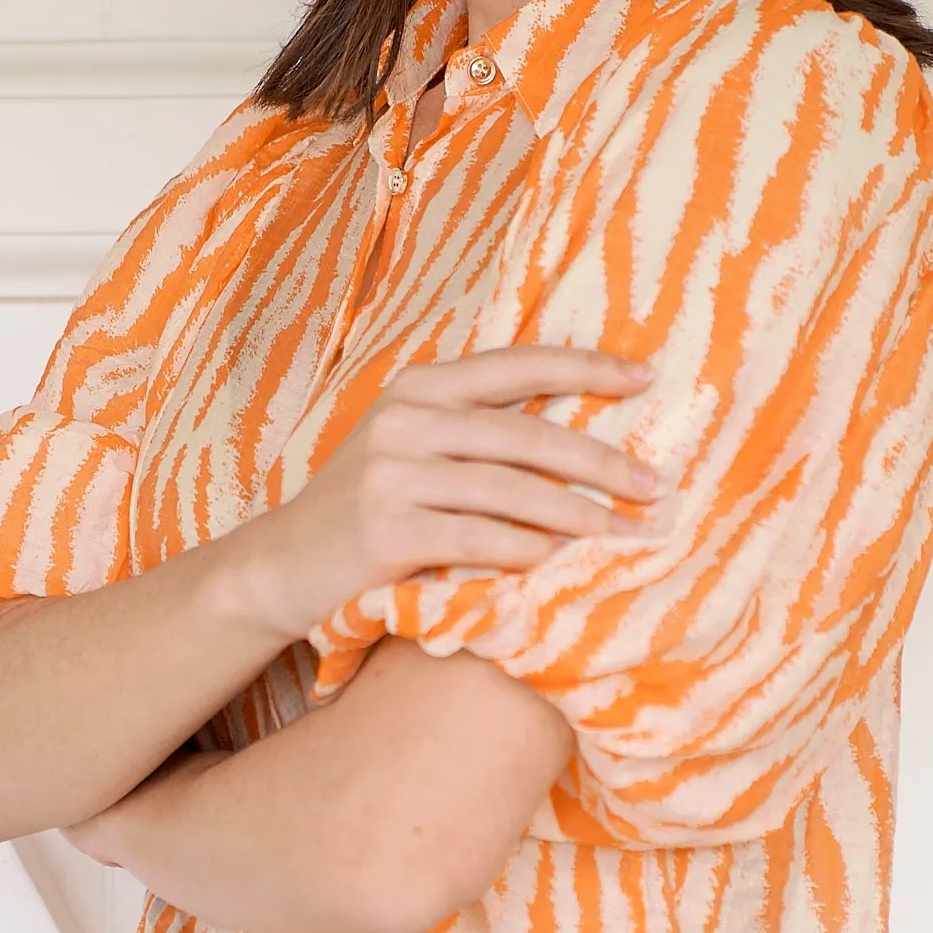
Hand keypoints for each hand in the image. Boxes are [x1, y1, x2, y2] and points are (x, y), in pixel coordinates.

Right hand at [223, 345, 665, 645]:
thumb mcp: (411, 450)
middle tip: (653, 486)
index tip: (646, 377)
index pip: (517, 365)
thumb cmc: (365, 510)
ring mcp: (391, 473)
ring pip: (510, 491)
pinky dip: (527, 553)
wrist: (280, 566)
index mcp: (419, 386)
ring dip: (578, 516)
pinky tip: (560, 566)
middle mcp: (405, 419)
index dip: (586, 368)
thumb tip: (580, 439)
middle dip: (599, 461)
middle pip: (526, 433)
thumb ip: (476, 433)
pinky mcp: (385, 530)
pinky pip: (479, 540)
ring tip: (623, 533)